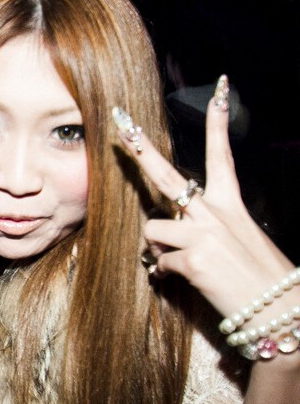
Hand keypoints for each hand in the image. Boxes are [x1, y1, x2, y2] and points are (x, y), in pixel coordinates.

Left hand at [113, 76, 294, 318]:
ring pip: (152, 230)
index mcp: (232, 206)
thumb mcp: (239, 243)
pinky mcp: (192, 260)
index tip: (219, 90)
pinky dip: (166, 275)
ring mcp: (202, 235)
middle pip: (167, 175)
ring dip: (158, 250)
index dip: (218, 124)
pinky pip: (158, 264)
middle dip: (141, 148)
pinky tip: (186, 282)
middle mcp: (215, 214)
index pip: (223, 157)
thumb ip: (203, 230)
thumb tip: (166, 235)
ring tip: (181, 264)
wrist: (282, 312)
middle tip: (120, 121)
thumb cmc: (258, 278)